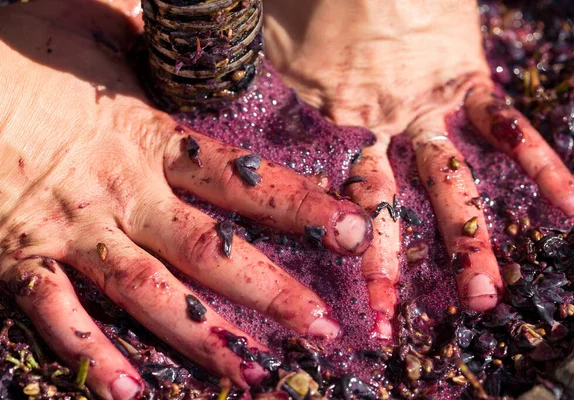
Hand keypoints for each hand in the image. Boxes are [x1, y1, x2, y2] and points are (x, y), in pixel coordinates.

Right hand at [0, 1, 372, 396]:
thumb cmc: (22, 49)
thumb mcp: (96, 32)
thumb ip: (147, 41)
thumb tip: (177, 32)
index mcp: (148, 141)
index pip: (243, 181)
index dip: (301, 208)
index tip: (353, 232)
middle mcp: (123, 194)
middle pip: (211, 250)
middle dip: (271, 292)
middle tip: (323, 330)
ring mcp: (73, 231)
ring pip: (150, 294)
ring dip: (203, 338)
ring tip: (253, 374)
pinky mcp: (21, 258)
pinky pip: (59, 316)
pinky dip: (91, 355)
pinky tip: (129, 394)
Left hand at [264, 0, 573, 336]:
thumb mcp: (269, 45)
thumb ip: (261, 91)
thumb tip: (232, 118)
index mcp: (330, 119)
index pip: (330, 195)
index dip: (331, 245)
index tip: (325, 290)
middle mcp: (379, 125)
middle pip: (385, 208)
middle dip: (387, 266)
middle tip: (386, 326)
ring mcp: (427, 108)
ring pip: (450, 184)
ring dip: (468, 243)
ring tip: (483, 298)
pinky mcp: (466, 80)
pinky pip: (507, 126)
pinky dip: (540, 164)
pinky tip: (572, 208)